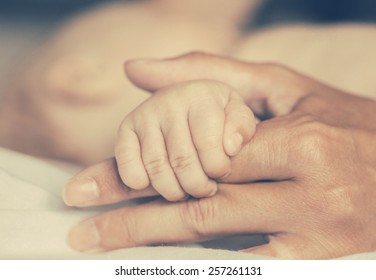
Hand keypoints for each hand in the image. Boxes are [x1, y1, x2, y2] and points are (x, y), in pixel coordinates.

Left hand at [64, 53, 375, 258]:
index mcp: (298, 145)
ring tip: (104, 245)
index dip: (144, 171)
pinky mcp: (315, 259)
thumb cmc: (338, 120)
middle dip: (133, 216)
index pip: (201, 159)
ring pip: (216, 239)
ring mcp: (313, 235)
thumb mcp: (281, 85)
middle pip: (200, 206)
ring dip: (154, 245)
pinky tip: (160, 263)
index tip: (94, 183)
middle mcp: (307, 194)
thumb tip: (138, 70)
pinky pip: (249, 264)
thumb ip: (209, 73)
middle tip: (82, 223)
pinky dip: (203, 264)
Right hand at [115, 80, 254, 200]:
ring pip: (156, 167)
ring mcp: (144, 114)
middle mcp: (168, 101)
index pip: (209, 144)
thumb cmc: (217, 113)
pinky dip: (136, 179)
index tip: (222, 174)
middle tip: (205, 190)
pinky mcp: (125, 129)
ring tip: (185, 191)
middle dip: (197, 185)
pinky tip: (150, 185)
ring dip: (172, 190)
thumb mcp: (237, 112)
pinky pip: (125, 160)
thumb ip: (242, 126)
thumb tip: (231, 147)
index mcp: (200, 96)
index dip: (218, 169)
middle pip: (182, 161)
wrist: (187, 100)